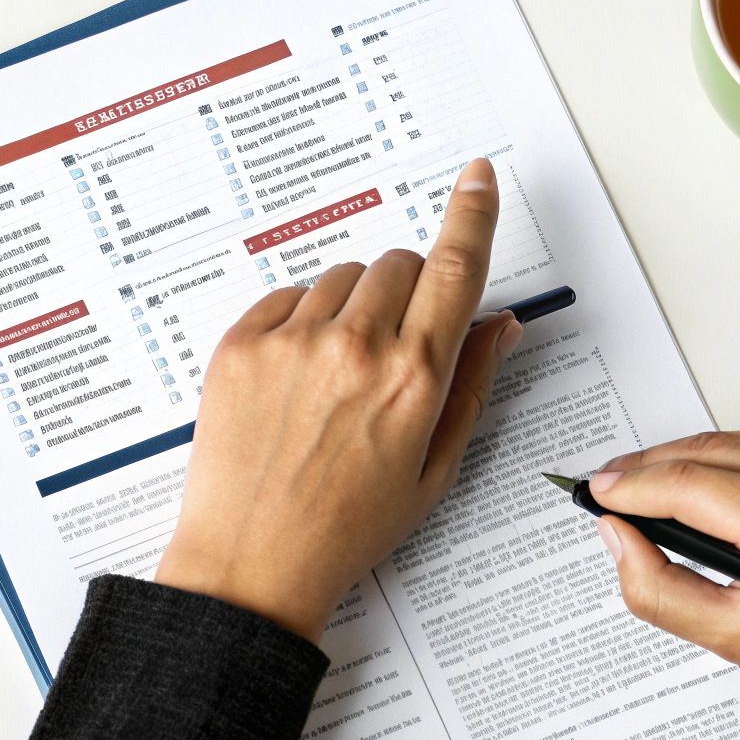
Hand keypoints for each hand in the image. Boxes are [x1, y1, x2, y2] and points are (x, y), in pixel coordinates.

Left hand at [155, 159, 522, 641]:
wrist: (251, 562)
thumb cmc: (345, 528)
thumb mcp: (432, 470)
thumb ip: (470, 385)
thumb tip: (499, 324)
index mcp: (415, 377)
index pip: (457, 266)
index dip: (473, 213)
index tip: (478, 178)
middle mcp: (356, 347)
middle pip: (399, 264)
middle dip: (407, 293)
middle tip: (391, 351)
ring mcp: (293, 342)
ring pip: (342, 278)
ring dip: (352, 307)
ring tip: (335, 381)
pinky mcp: (241, 345)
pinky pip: (285, 297)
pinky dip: (298, 322)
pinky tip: (296, 382)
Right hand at [590, 427, 739, 711]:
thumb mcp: (739, 639)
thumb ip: (660, 588)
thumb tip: (617, 536)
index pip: (685, 484)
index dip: (630, 486)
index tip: (596, 494)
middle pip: (702, 451)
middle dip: (646, 468)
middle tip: (609, 489)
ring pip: (729, 440)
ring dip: (682, 460)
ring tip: (648, 487)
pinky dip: (727, 458)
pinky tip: (707, 483)